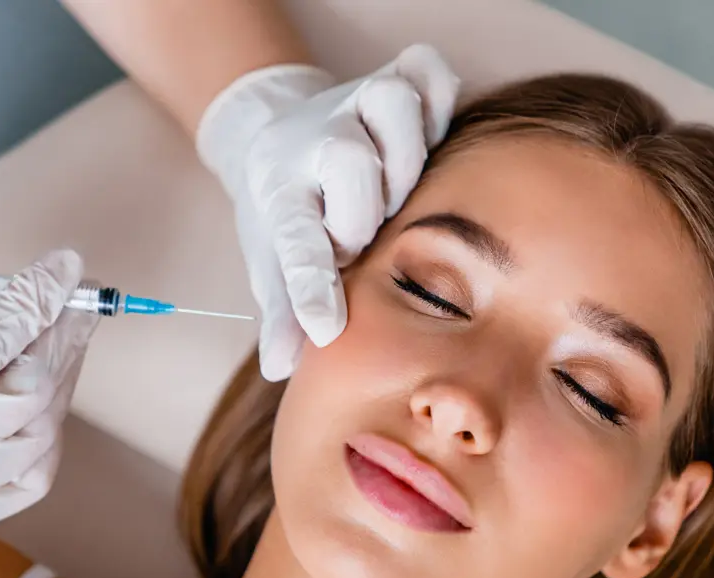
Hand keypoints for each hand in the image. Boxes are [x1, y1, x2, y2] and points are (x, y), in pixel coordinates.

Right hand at [0, 216, 98, 569]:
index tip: (68, 263)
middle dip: (66, 333)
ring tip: (67, 340)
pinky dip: (49, 429)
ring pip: (44, 428)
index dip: (38, 295)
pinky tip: (46, 400)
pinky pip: (36, 472)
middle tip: (86, 298)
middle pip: (34, 384)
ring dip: (63, 378)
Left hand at [198, 44, 459, 380]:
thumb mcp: (274, 262)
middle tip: (364, 236)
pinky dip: (440, 100)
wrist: (281, 136)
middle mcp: (315, 142)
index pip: (293, 243)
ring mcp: (354, 103)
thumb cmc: (291, 212)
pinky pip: (429, 74)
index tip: (325, 327)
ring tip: (401, 190)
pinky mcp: (393, 77)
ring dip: (406, 156)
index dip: (310, 286)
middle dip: (363, 211)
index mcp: (280, 195)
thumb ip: (282, 313)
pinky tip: (433, 137)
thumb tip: (278, 368)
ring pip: (392, 105)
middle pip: (349, 161)